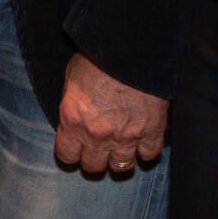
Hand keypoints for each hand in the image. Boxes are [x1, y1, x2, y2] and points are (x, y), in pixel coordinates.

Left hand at [54, 53, 168, 175]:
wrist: (132, 51)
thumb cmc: (98, 57)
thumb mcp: (72, 77)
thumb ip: (72, 102)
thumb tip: (76, 113)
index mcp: (73, 121)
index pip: (66, 156)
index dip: (70, 154)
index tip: (75, 150)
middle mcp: (97, 135)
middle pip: (93, 167)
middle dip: (94, 159)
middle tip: (98, 148)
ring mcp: (126, 137)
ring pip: (121, 167)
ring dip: (120, 159)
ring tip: (120, 148)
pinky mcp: (151, 132)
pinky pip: (149, 155)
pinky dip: (146, 150)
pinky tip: (142, 141)